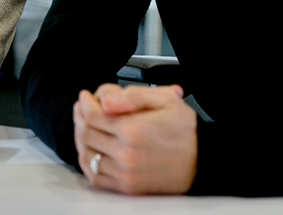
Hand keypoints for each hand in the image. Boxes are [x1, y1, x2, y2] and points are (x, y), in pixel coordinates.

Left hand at [73, 83, 196, 194]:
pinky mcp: (127, 187)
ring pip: (87, 155)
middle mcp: (127, 153)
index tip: (86, 97)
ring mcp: (126, 172)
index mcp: (133, 130)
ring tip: (85, 127)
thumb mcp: (165, 100)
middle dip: (80, 117)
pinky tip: (91, 150)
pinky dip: (87, 162)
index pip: (92, 115)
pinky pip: (95, 176)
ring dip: (80, 139)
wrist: (203, 161)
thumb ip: (132, 96)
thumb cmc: (185, 131)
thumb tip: (105, 100)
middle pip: (86, 133)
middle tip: (82, 109)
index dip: (85, 103)